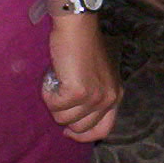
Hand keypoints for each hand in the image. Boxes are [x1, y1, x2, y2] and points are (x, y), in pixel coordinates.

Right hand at [41, 13, 120, 141]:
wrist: (77, 26)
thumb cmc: (83, 46)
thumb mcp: (98, 75)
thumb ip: (94, 95)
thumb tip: (76, 118)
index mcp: (115, 96)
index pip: (103, 131)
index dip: (83, 135)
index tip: (68, 130)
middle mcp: (109, 99)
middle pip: (80, 128)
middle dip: (64, 115)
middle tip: (58, 96)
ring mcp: (94, 97)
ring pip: (63, 118)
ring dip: (54, 102)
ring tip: (56, 81)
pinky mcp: (78, 92)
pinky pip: (54, 105)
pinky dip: (47, 93)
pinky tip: (52, 77)